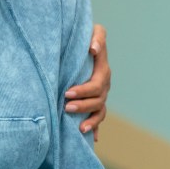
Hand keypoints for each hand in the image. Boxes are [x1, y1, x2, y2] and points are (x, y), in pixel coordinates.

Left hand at [64, 23, 109, 140]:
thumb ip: (97, 37)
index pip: (96, 85)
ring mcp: (101, 93)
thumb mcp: (94, 31)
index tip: (68, 92)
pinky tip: (92, 138)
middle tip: (65, 106)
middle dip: (82, 105)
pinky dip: (96, 127)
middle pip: (97, 100)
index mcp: (103, 70)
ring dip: (89, 119)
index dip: (83, 91)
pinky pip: (99, 117)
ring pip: (99, 111)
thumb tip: (93, 48)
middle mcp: (104, 84)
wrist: (86, 41)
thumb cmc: (87, 36)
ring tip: (78, 127)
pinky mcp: (96, 100)